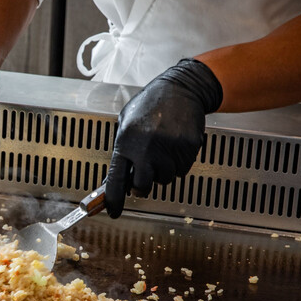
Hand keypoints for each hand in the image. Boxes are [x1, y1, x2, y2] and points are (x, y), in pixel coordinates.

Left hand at [105, 58, 222, 217]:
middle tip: (144, 174)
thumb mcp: (126, 122)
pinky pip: (181, 170)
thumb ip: (122, 150)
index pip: (116, 179)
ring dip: (161, 171)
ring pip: (164, 179)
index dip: (113, 199)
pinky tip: (173, 145)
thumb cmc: (151, 104)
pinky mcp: (187, 150)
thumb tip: (114, 178)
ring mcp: (168, 150)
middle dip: (142, 185)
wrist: (181, 89)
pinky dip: (177, 163)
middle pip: (142, 186)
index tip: (113, 211)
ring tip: (161, 149)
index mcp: (126, 142)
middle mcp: (146, 149)